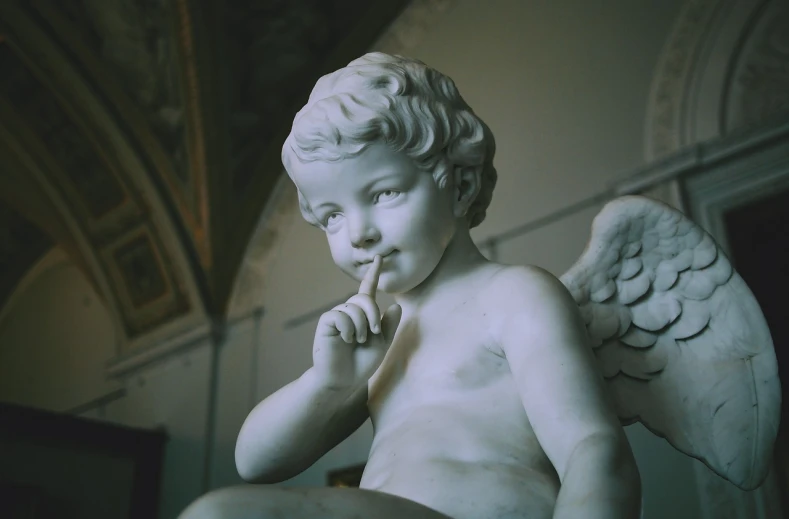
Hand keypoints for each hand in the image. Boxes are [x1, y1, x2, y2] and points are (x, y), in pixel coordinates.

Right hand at [312, 256, 401, 390]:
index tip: (379, 257)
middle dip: (373, 315)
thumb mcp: (382, 344)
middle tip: (373, 334)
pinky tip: (346, 340)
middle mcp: (349, 311)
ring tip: (356, 342)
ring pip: (354, 309)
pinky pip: (341, 316)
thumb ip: (389, 325)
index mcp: (363, 314)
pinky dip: (348, 329)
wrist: (343, 380)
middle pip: (364, 299)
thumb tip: (396, 306)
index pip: (367, 290)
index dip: (373, 274)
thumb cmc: (361, 363)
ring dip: (361, 327)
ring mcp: (337, 316)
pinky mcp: (327, 323)